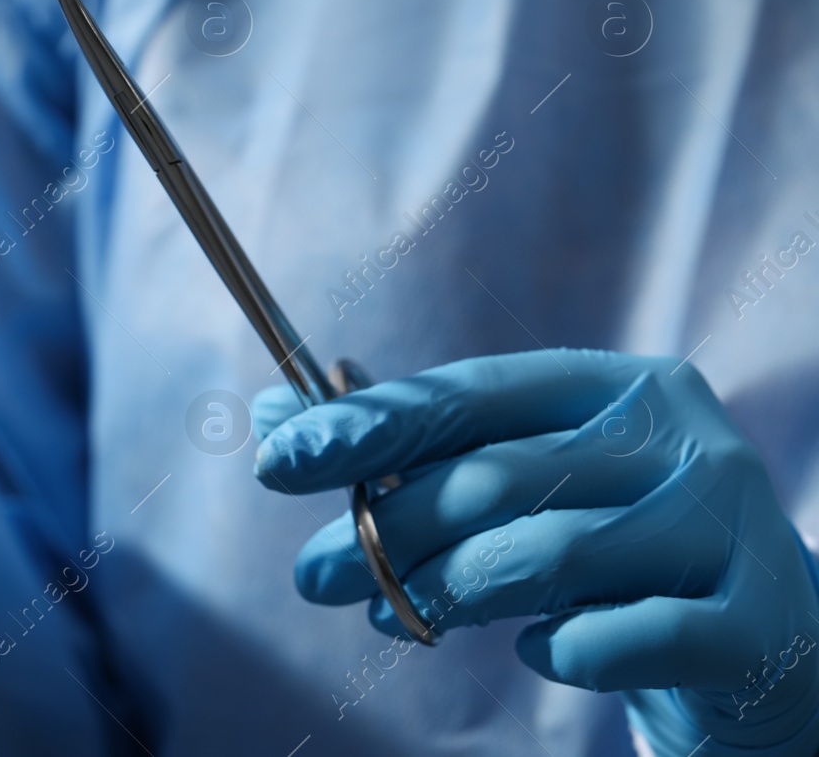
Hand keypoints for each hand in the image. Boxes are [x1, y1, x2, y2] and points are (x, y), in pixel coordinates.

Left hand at [253, 350, 818, 755]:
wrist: (770, 654)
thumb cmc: (618, 557)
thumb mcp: (523, 493)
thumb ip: (413, 453)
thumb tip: (272, 415)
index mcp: (621, 386)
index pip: (472, 393)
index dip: (369, 425)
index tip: (276, 459)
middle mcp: (685, 438)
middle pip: (497, 474)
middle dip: (385, 531)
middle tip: (313, 576)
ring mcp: (732, 527)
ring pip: (549, 552)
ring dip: (447, 592)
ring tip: (394, 620)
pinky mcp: (760, 622)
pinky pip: (631, 637)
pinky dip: (565, 650)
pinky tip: (541, 653)